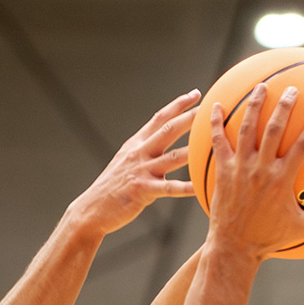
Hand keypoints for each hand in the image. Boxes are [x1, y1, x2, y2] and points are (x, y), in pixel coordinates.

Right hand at [69, 90, 199, 236]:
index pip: (160, 118)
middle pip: (169, 130)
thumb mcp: (125, 162)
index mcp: (136, 144)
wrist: (91, 210)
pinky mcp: (142, 190)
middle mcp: (139, 153)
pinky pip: (169, 188)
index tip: (196, 94)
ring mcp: (141, 171)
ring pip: (173, 157)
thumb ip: (143, 152)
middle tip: (210, 109)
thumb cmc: (110, 189)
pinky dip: (185, 188)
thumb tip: (160, 146)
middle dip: (191, 118)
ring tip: (212, 143)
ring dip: (194, 149)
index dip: (179, 104)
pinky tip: (199, 188)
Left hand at [206, 83, 303, 259]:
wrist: (233, 249)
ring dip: (254, 105)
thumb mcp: (302, 229)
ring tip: (260, 87)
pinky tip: (216, 106)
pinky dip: (216, 123)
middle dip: (284, 106)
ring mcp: (240, 169)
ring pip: (247, 129)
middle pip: (274, 129)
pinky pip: (218, 142)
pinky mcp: (222, 172)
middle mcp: (261, 170)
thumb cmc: (269, 239)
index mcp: (282, 180)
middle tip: (291, 89)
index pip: (303, 145)